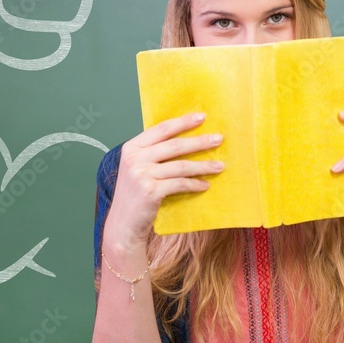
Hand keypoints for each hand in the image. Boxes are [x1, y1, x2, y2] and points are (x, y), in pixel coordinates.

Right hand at [104, 113, 223, 250]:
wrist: (123, 225)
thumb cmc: (135, 196)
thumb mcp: (137, 169)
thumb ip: (153, 154)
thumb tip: (185, 140)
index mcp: (131, 148)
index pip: (161, 129)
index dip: (183, 122)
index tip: (202, 117)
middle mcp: (134, 158)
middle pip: (174, 145)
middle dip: (199, 141)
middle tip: (219, 139)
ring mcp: (141, 174)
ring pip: (181, 166)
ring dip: (203, 166)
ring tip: (220, 166)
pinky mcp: (150, 191)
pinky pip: (180, 184)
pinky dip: (195, 184)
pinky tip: (205, 185)